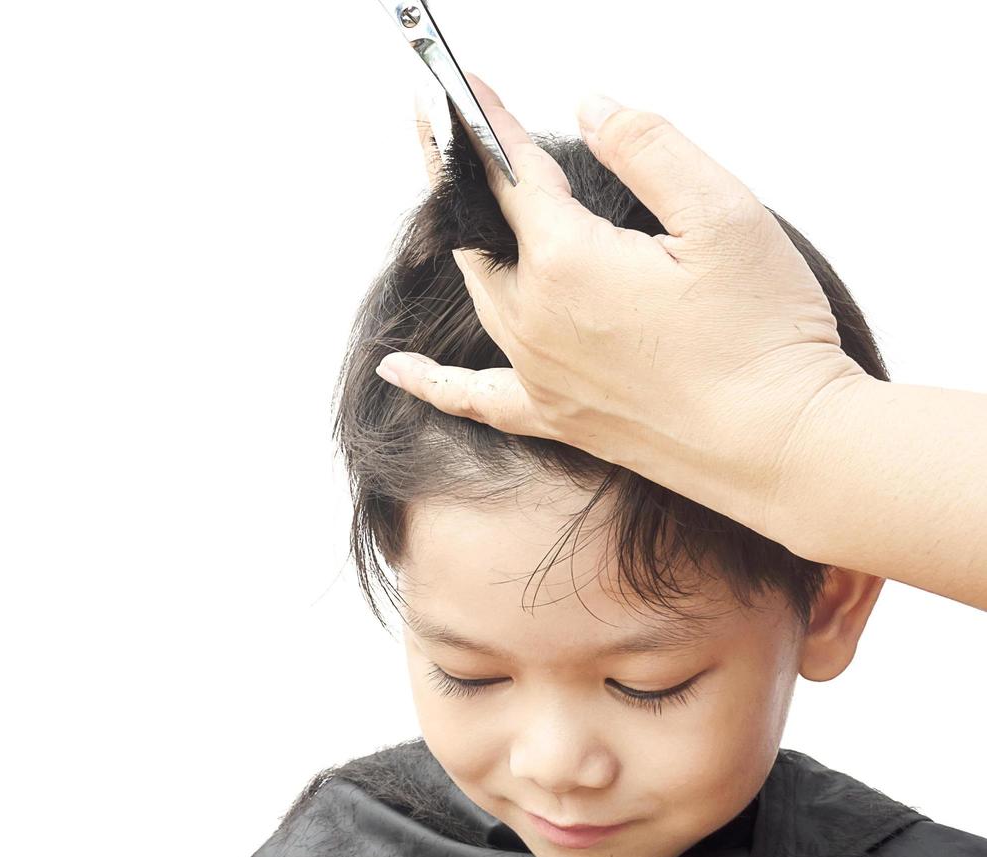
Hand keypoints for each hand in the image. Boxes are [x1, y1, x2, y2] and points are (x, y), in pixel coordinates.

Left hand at [377, 77, 868, 533]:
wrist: (784, 447)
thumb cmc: (764, 333)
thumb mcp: (723, 214)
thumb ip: (648, 147)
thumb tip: (588, 106)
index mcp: (566, 261)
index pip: (512, 174)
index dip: (491, 124)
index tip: (466, 86)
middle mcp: (533, 319)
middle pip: (479, 232)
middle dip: (457, 175)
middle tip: (434, 128)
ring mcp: (537, 373)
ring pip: (481, 294)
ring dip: (464, 244)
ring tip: (449, 204)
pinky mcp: (555, 418)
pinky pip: (473, 397)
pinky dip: (430, 380)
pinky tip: (396, 368)